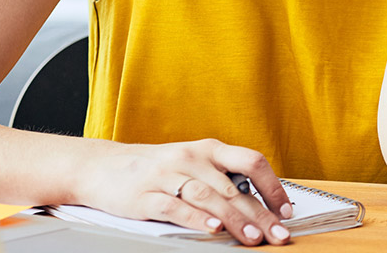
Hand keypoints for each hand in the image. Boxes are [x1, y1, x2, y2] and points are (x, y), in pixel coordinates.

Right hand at [73, 138, 293, 245]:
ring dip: (235, 219)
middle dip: (260, 214)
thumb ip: (221, 179)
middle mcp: (191, 159)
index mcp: (208, 149)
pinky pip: (175, 207)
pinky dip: (196, 219)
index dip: (272, 186)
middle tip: (278, 235)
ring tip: (253, 237)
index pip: (251, 162)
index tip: (286, 211)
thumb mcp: (192, 164)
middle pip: (233, 188)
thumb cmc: (155, 168)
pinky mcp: (145, 196)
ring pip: (209, 197)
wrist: (101, 166)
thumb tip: (260, 204)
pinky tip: (212, 229)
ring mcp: (167, 176)